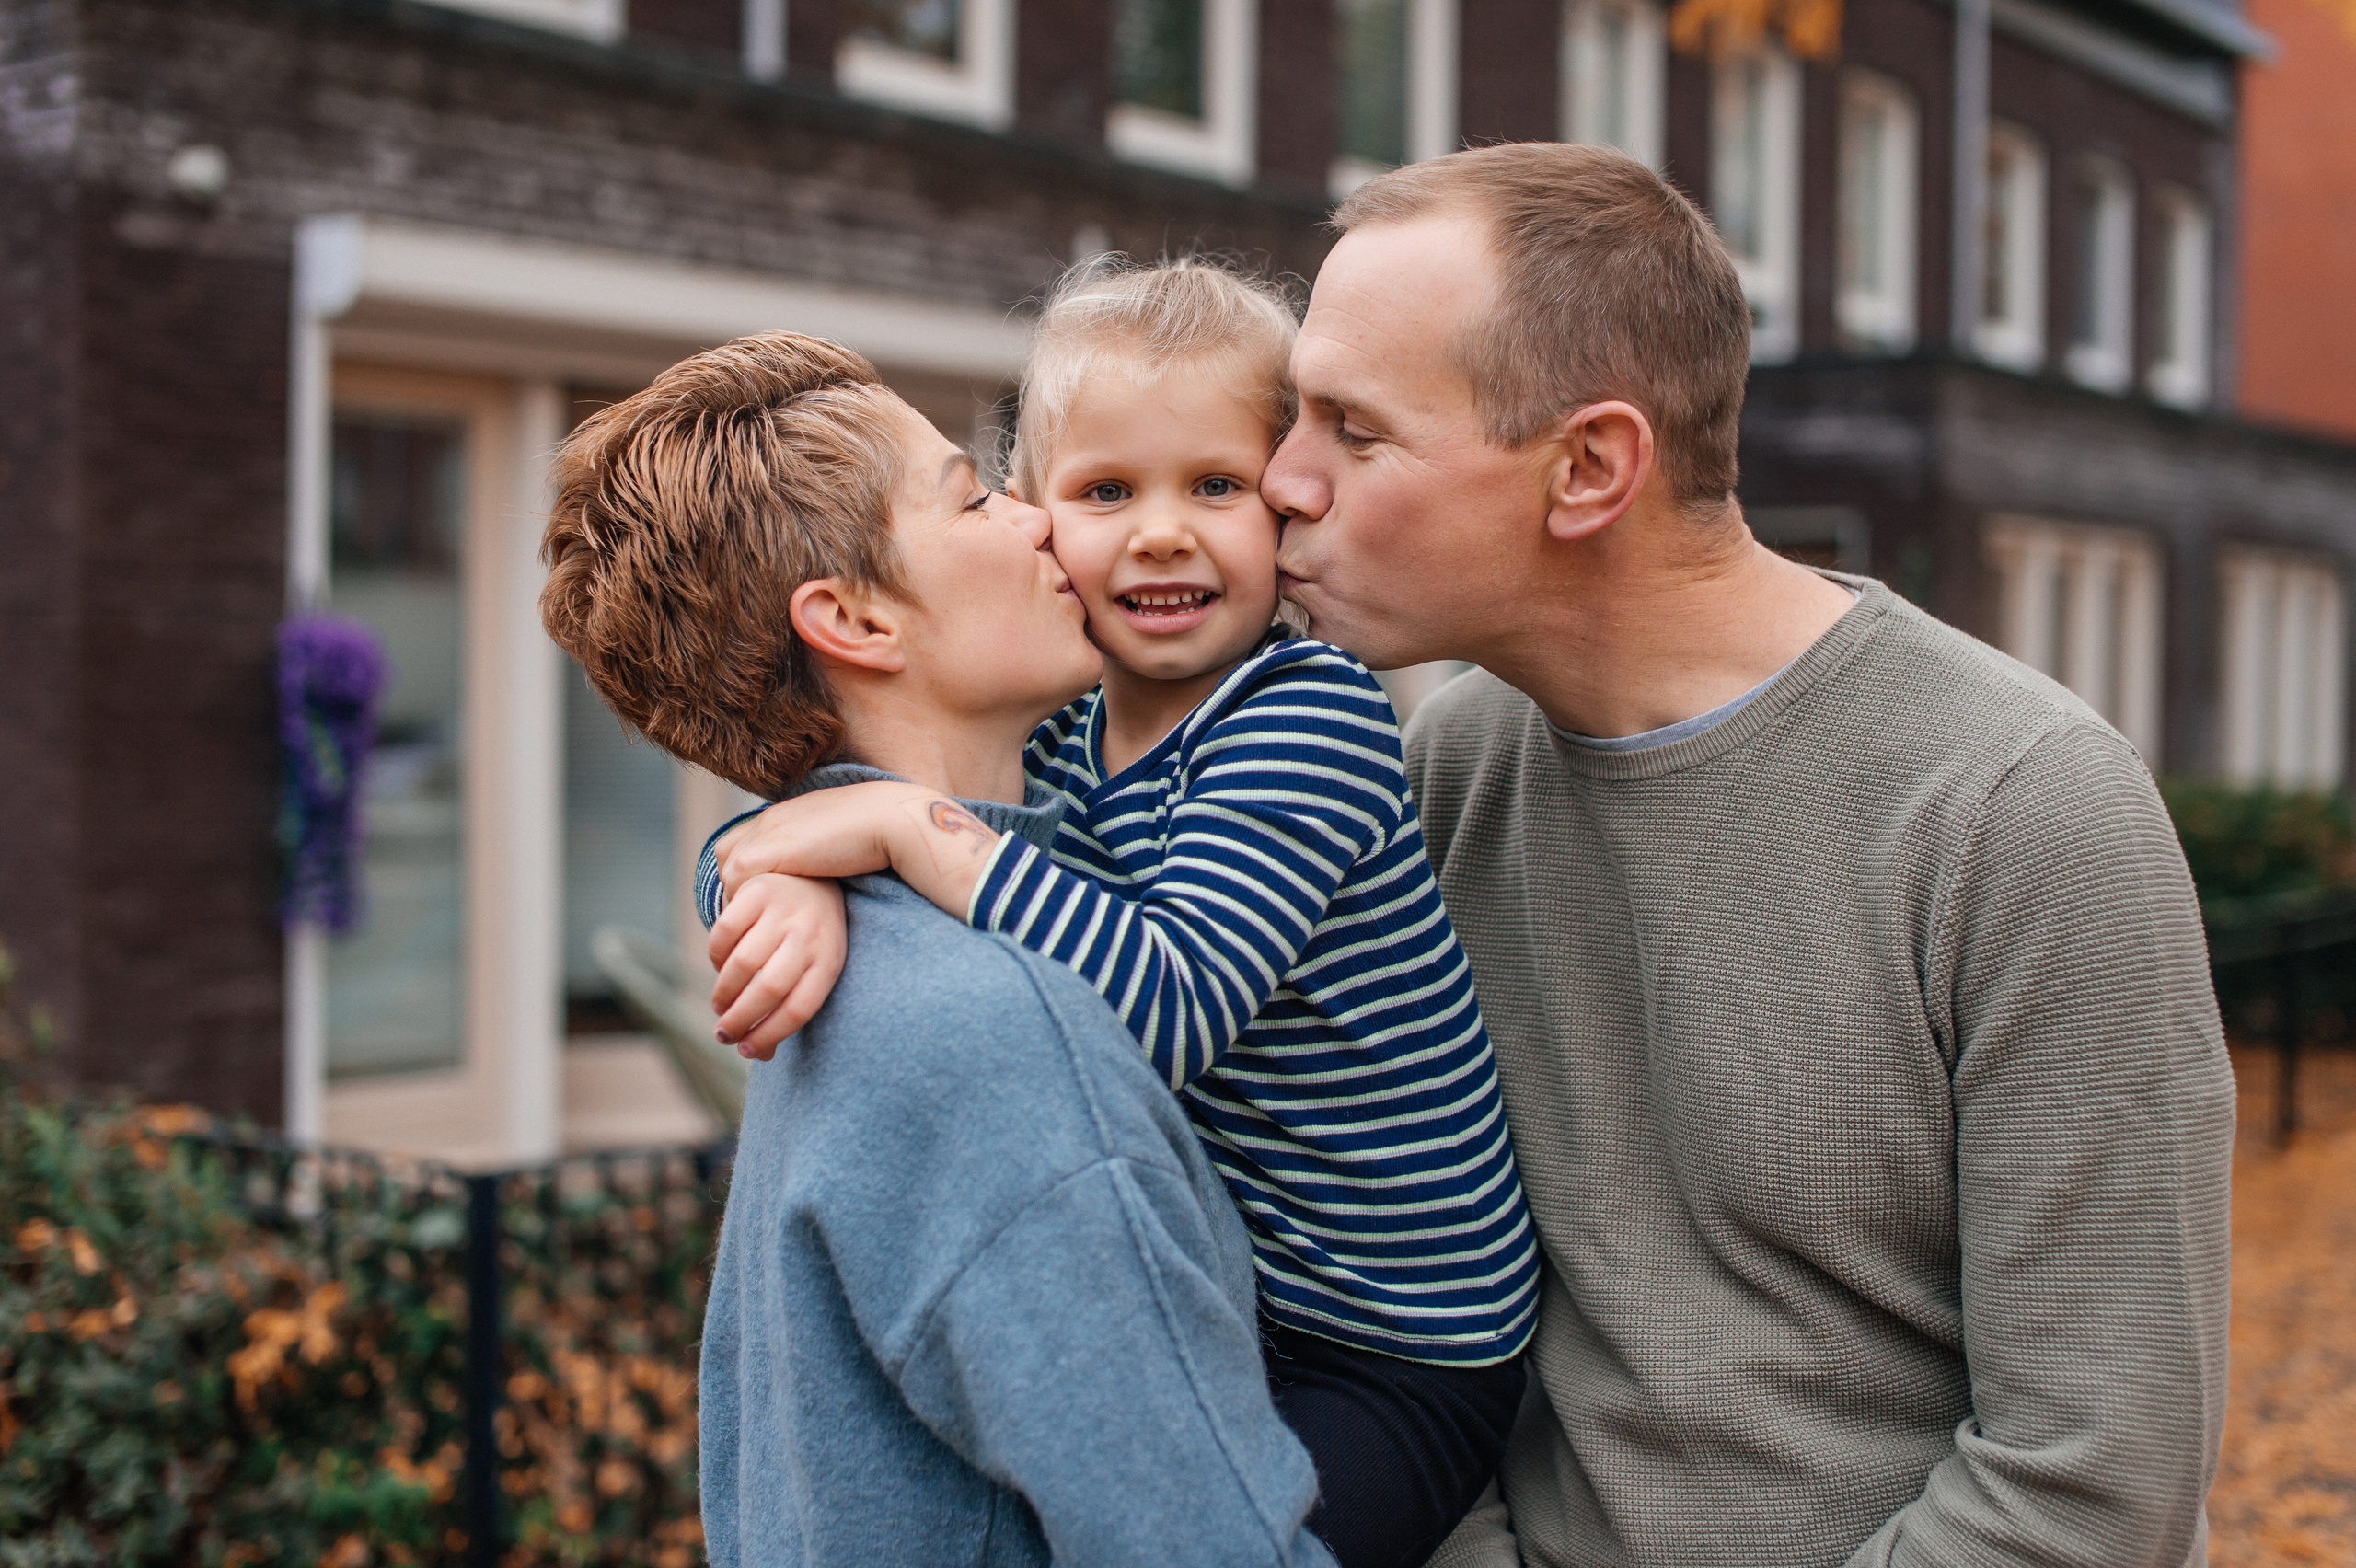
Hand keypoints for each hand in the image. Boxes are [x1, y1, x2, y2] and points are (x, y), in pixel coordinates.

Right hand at [707, 874, 847, 1059]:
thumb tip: (760, 1056)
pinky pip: (724, 932)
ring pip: (742, 964)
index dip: (769, 1035)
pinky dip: (715, 958)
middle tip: (723, 1034)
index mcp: (829, 961)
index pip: (799, 1009)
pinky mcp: (757, 890)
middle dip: (740, 1020)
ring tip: (720, 1007)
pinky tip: (719, 969)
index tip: (747, 1051)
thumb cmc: (809, 939)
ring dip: (723, 994)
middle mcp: (809, 935)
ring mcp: (783, 910)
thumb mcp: (813, 971)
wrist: (813, 876)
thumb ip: (788, 1009)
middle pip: (769, 989)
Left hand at [717, 780, 940, 903]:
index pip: (739, 840)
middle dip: (734, 884)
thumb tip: (820, 867)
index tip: (761, 895)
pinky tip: (768, 917)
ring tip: (759, 920)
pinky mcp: (766, 853)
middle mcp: (767, 819)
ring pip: (727, 873)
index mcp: (782, 813)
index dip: (745, 869)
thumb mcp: (835, 837)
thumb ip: (816, 847)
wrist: (886, 820)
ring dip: (739, 898)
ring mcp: (764, 834)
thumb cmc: (875, 832)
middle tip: (753, 913)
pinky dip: (744, 903)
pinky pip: (736, 884)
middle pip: (725, 855)